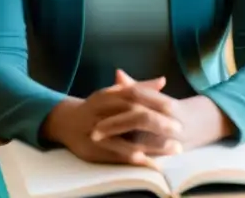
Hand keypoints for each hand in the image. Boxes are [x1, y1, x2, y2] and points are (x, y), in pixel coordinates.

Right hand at [42, 73, 181, 167]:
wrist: (65, 122)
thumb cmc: (96, 107)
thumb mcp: (114, 94)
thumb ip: (138, 88)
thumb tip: (163, 80)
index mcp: (106, 95)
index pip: (132, 94)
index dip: (154, 100)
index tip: (174, 106)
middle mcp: (99, 111)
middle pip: (132, 115)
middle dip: (157, 123)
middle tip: (178, 129)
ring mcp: (95, 132)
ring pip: (126, 138)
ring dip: (151, 145)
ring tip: (173, 149)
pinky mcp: (92, 151)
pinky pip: (117, 156)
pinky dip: (136, 160)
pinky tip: (153, 163)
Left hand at [95, 72, 234, 152]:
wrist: (207, 125)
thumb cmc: (176, 110)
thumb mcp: (158, 98)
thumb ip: (137, 87)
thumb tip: (118, 73)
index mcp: (165, 102)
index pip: (138, 95)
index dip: (117, 98)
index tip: (95, 106)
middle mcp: (170, 119)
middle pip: (139, 117)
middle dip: (115, 124)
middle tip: (94, 131)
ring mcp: (172, 137)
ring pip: (144, 139)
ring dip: (122, 143)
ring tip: (102, 145)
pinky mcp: (170, 154)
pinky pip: (150, 157)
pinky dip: (134, 157)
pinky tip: (117, 158)